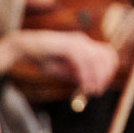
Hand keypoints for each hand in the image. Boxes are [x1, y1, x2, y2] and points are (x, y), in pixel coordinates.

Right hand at [0, 30, 119, 96]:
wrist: (25, 47)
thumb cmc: (43, 58)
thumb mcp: (64, 70)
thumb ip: (77, 75)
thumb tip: (92, 86)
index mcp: (84, 44)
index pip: (107, 54)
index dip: (108, 71)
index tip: (101, 86)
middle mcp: (83, 41)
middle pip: (106, 56)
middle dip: (105, 76)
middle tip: (96, 91)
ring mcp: (76, 41)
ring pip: (95, 61)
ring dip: (96, 78)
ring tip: (90, 92)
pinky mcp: (68, 45)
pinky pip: (82, 62)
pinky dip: (86, 76)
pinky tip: (83, 87)